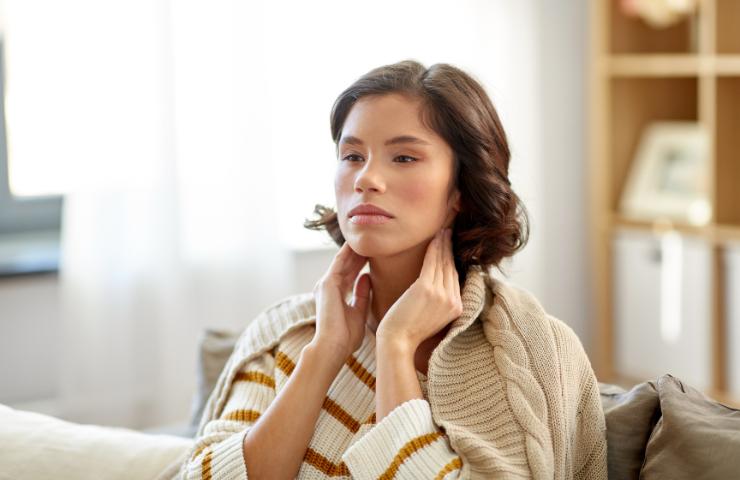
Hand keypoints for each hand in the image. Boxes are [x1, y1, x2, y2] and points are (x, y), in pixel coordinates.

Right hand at [310, 242, 371, 359]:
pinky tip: (358, 242)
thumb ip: (363, 296)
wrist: (332, 347)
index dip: (362, 263)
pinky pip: (340, 261)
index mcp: (336, 295)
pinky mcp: (327, 283)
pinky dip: (348, 251)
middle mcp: (329, 287)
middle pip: (347, 264)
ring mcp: (326, 284)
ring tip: (368, 235)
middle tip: (374, 239)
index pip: (351, 274)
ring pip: (343, 260)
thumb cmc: (346, 338)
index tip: (376, 254)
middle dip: (360, 253)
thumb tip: (367, 278)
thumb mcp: (359, 313)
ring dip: (355, 249)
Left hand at [376, 228, 462, 349]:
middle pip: (452, 267)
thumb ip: (438, 301)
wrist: (397, 343)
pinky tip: (434, 237)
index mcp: (457, 308)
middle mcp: (453, 301)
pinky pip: (433, 261)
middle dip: (450, 247)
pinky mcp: (427, 289)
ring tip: (442, 230)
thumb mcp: (432, 317)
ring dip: (443, 243)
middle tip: (448, 230)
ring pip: (444, 262)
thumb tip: (436, 285)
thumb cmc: (408, 331)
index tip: (450, 244)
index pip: (455, 277)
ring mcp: (442, 294)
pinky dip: (434, 247)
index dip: (452, 259)